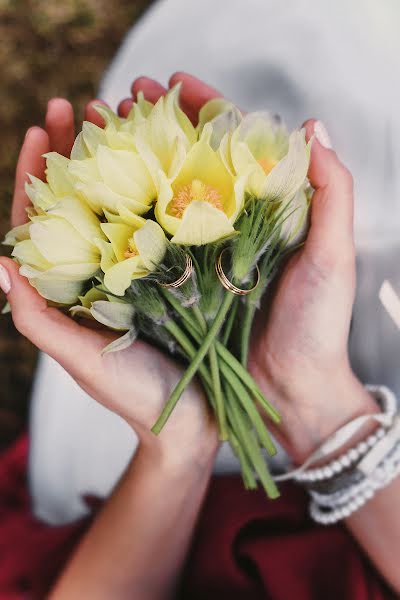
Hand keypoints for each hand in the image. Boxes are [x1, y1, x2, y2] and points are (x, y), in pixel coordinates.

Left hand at [0, 96, 216, 467]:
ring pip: (122, 202)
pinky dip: (160, 186)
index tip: (40, 128)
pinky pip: (163, 221)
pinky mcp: (177, 270)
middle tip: (76, 103)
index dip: (37, 175)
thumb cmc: (133, 393)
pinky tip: (166, 155)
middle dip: (74, 151)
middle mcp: (102, 268)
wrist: (190, 415)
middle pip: (80, 199)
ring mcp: (140, 266)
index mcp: (69, 286)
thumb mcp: (81, 358)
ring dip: (117, 158)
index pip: (43, 222)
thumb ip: (37, 319)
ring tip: (118, 113)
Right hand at [128, 73, 376, 462]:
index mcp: (267, 210)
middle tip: (120, 99)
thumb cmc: (318, 325)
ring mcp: (201, 255)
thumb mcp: (332, 256)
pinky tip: (103, 195)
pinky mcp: (179, 286)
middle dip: (156, 127)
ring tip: (99, 133)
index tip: (174, 81)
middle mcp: (230, 226)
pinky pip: (151, 245)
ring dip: (134, 164)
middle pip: (189, 164)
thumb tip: (313, 125)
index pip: (233, 145)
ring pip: (164, 198)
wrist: (292, 391)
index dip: (205, 109)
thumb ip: (332, 193)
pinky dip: (128, 218)